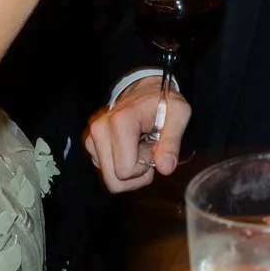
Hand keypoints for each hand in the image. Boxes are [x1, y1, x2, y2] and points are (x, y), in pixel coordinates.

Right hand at [83, 76, 190, 192]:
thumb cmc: (163, 100)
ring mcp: (92, 137)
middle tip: (147, 152)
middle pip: (114, 181)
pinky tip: (130, 148)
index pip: (125, 171)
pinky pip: (105, 172)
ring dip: (129, 171)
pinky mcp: (91, 144)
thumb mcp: (178, 114)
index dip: (145, 169)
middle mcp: (100, 129)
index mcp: (121, 122)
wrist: (145, 88)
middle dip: (136, 175)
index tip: (154, 150)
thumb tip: (166, 168)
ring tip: (140, 148)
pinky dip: (120, 166)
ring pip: (109, 180)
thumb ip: (172, 142)